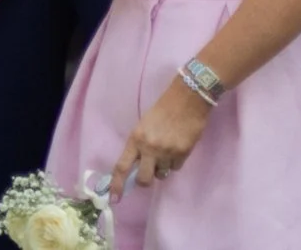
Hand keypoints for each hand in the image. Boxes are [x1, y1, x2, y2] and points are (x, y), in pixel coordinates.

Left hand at [109, 76, 212, 198]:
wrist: (186, 101)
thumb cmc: (162, 111)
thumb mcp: (144, 127)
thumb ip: (140, 146)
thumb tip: (137, 166)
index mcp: (135, 139)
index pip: (122, 166)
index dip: (117, 184)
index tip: (114, 198)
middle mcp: (149, 148)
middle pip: (143, 179)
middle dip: (145, 181)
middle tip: (149, 173)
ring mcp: (167, 152)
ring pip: (162, 174)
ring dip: (162, 168)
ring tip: (166, 151)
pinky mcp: (183, 154)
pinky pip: (176, 168)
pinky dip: (175, 162)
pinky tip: (177, 148)